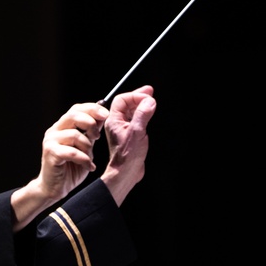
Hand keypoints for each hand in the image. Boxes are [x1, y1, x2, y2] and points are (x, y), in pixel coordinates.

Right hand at [10, 101, 109, 228]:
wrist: (55, 188)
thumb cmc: (71, 168)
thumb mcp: (86, 148)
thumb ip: (91, 133)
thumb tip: (103, 117)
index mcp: (62, 127)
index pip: (76, 109)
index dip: (92, 109)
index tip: (106, 114)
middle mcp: (54, 131)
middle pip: (72, 115)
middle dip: (90, 123)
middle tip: (97, 137)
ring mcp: (50, 141)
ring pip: (74, 134)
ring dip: (87, 147)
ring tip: (90, 158)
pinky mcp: (50, 153)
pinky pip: (71, 151)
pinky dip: (84, 159)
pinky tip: (89, 166)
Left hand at [101, 85, 155, 205]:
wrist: (126, 173)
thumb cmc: (128, 156)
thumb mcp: (137, 132)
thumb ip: (143, 114)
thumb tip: (149, 101)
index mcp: (114, 120)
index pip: (122, 100)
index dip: (134, 95)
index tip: (147, 95)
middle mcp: (117, 123)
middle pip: (126, 104)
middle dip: (138, 97)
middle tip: (150, 92)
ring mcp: (124, 130)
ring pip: (131, 112)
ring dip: (141, 105)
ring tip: (151, 102)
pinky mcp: (130, 136)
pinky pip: (135, 120)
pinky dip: (143, 115)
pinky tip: (149, 114)